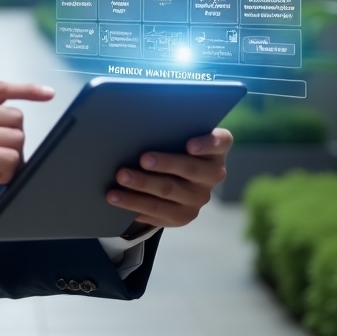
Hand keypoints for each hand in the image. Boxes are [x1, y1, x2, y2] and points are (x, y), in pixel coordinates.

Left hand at [105, 128, 232, 227]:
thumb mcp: (175, 134)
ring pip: (169, 191)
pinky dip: (134, 204)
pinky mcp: (183, 216)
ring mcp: (198, 198)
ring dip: (142, 185)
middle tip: (142, 159)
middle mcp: (212, 175)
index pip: (220, 142)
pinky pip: (156, 212)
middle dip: (165, 163)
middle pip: (190, 169)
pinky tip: (116, 197)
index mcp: (215, 149)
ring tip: (121, 177)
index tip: (189, 144)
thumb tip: (136, 118)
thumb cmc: (171, 145)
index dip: (206, 143)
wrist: (174, 178)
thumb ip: (167, 127)